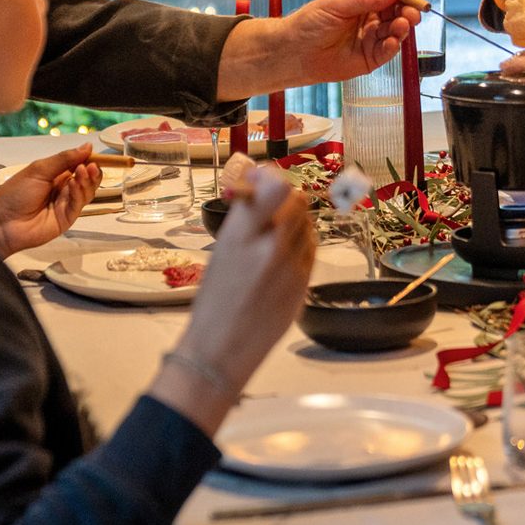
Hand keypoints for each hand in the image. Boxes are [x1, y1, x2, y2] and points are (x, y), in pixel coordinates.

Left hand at [0, 145, 99, 257]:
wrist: (1, 223)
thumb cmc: (15, 194)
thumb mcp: (39, 170)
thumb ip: (64, 159)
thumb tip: (87, 146)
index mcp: (55, 175)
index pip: (78, 164)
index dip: (87, 158)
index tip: (93, 152)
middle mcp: (63, 188)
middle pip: (86, 178)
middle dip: (92, 170)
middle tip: (92, 164)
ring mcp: (66, 204)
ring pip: (86, 191)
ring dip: (87, 180)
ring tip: (85, 170)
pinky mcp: (68, 218)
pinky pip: (79, 204)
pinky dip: (79, 193)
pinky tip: (75, 184)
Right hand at [175, 165, 316, 390]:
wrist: (220, 349)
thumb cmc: (214, 303)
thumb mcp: (221, 251)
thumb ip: (245, 220)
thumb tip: (258, 191)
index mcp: (240, 235)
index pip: (275, 186)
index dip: (271, 176)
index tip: (262, 177)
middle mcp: (270, 246)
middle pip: (297, 200)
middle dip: (286, 197)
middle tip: (273, 204)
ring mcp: (291, 266)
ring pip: (308, 224)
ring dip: (295, 221)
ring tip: (276, 233)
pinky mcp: (304, 284)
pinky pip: (311, 250)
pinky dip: (301, 245)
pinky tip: (284, 256)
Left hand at [220, 0, 421, 96]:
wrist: (294, 53)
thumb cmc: (310, 23)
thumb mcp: (338, 4)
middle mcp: (370, 15)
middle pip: (397, 8)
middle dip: (408, 9)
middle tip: (413, 12)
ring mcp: (371, 36)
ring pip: (396, 29)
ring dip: (403, 27)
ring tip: (402, 25)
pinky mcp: (371, 57)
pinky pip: (388, 50)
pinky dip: (394, 46)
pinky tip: (392, 42)